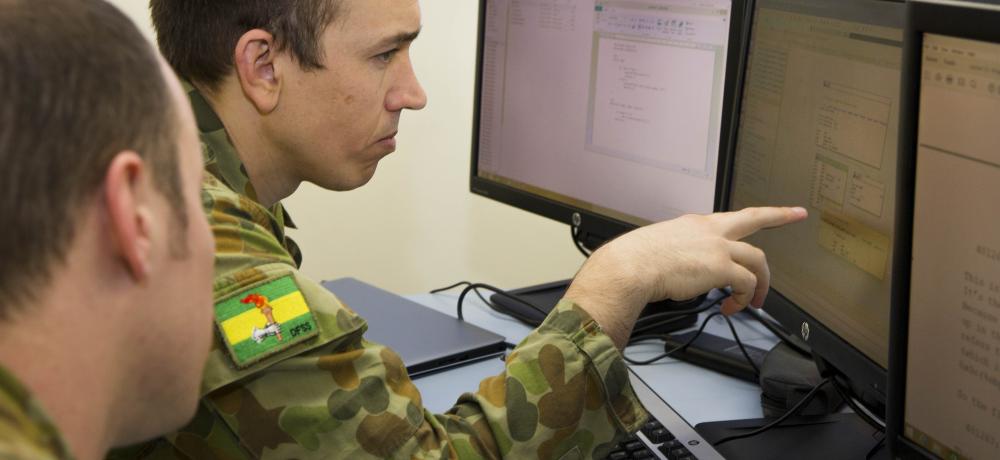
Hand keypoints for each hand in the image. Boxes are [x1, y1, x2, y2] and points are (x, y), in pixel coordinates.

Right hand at [564, 207, 806, 348]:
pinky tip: (731, 308)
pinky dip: (744, 298)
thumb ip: (678, 255)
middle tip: (796, 214)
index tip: (774, 209)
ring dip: (760, 283)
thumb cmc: (634, 262)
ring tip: (755, 301)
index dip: (756, 213)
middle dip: (779, 216)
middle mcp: (709, 231)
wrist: (630, 267)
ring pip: (757, 259)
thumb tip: (679, 271)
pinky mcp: (721, 267)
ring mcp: (717, 247)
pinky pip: (746, 283)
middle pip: (754, 220)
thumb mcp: (659, 248)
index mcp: (695, 225)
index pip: (731, 217)